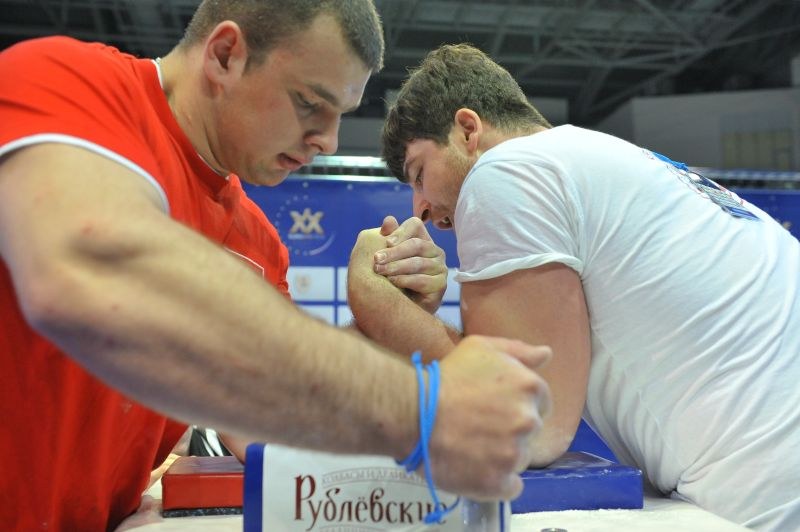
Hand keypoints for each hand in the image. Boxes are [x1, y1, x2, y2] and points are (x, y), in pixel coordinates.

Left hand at [372, 216, 447, 313]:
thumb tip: (388, 220)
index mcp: (423, 239)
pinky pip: (423, 280)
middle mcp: (435, 251)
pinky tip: (392, 283)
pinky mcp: (440, 285)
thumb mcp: (388, 257)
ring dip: (396, 267)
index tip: (385, 242)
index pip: (415, 225)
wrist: (402, 308)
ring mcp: (440, 268)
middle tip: (376, 260)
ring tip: (380, 272)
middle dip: (394, 252)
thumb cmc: (394, 278)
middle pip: (416, 244)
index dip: (400, 231)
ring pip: (418, 263)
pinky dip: (405, 280)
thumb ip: (388, 238)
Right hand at [427, 336, 551, 499]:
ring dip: (502, 456)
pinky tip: (475, 469)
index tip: (494, 409)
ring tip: (472, 447)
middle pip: (530, 432)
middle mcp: (529, 421)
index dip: (517, 405)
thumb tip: (546, 354)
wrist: (412, 412)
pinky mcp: (498, 483)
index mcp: (530, 387)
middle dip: (510, 430)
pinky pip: (511, 487)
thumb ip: (517, 350)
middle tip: (479, 426)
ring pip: (519, 459)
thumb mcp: (480, 348)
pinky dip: (496, 482)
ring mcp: (514, 454)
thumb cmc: (445, 377)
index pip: (541, 403)